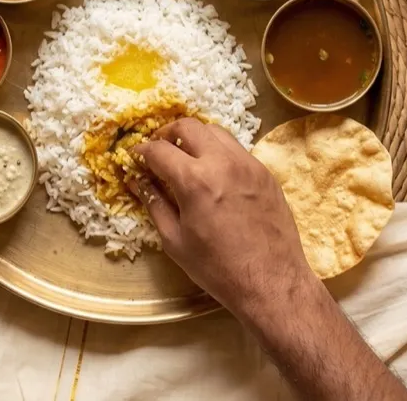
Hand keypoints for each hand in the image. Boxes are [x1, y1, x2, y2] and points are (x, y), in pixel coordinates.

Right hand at [132, 118, 315, 319]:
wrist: (271, 281)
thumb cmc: (217, 268)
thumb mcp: (175, 240)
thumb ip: (154, 204)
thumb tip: (137, 181)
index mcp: (195, 181)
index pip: (159, 150)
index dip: (142, 151)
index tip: (136, 157)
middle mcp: (222, 163)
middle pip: (188, 126)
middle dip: (167, 133)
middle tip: (159, 150)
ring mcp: (248, 164)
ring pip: (215, 131)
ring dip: (195, 138)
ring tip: (186, 157)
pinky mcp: (264, 172)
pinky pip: (236, 149)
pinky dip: (218, 151)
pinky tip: (213, 173)